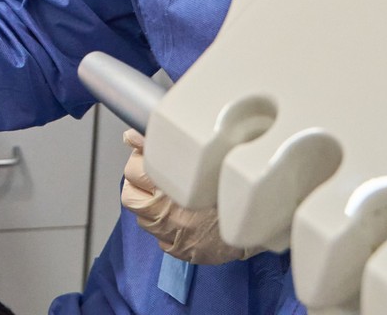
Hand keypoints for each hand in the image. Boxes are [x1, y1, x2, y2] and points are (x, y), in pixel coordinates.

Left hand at [121, 129, 252, 264]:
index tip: (145, 154)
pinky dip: (164, 227)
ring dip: (148, 205)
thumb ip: (161, 145)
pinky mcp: (180, 250)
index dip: (138, 160)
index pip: (134, 169)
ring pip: (142, 217)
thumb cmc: (229, 184)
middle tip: (152, 175)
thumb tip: (131, 135)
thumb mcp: (198, 158)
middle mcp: (167, 212)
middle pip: (129, 194)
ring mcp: (172, 234)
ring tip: (167, 197)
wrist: (257, 220)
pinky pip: (159, 237)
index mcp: (171, 186)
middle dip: (137, 183)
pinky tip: (179, 217)